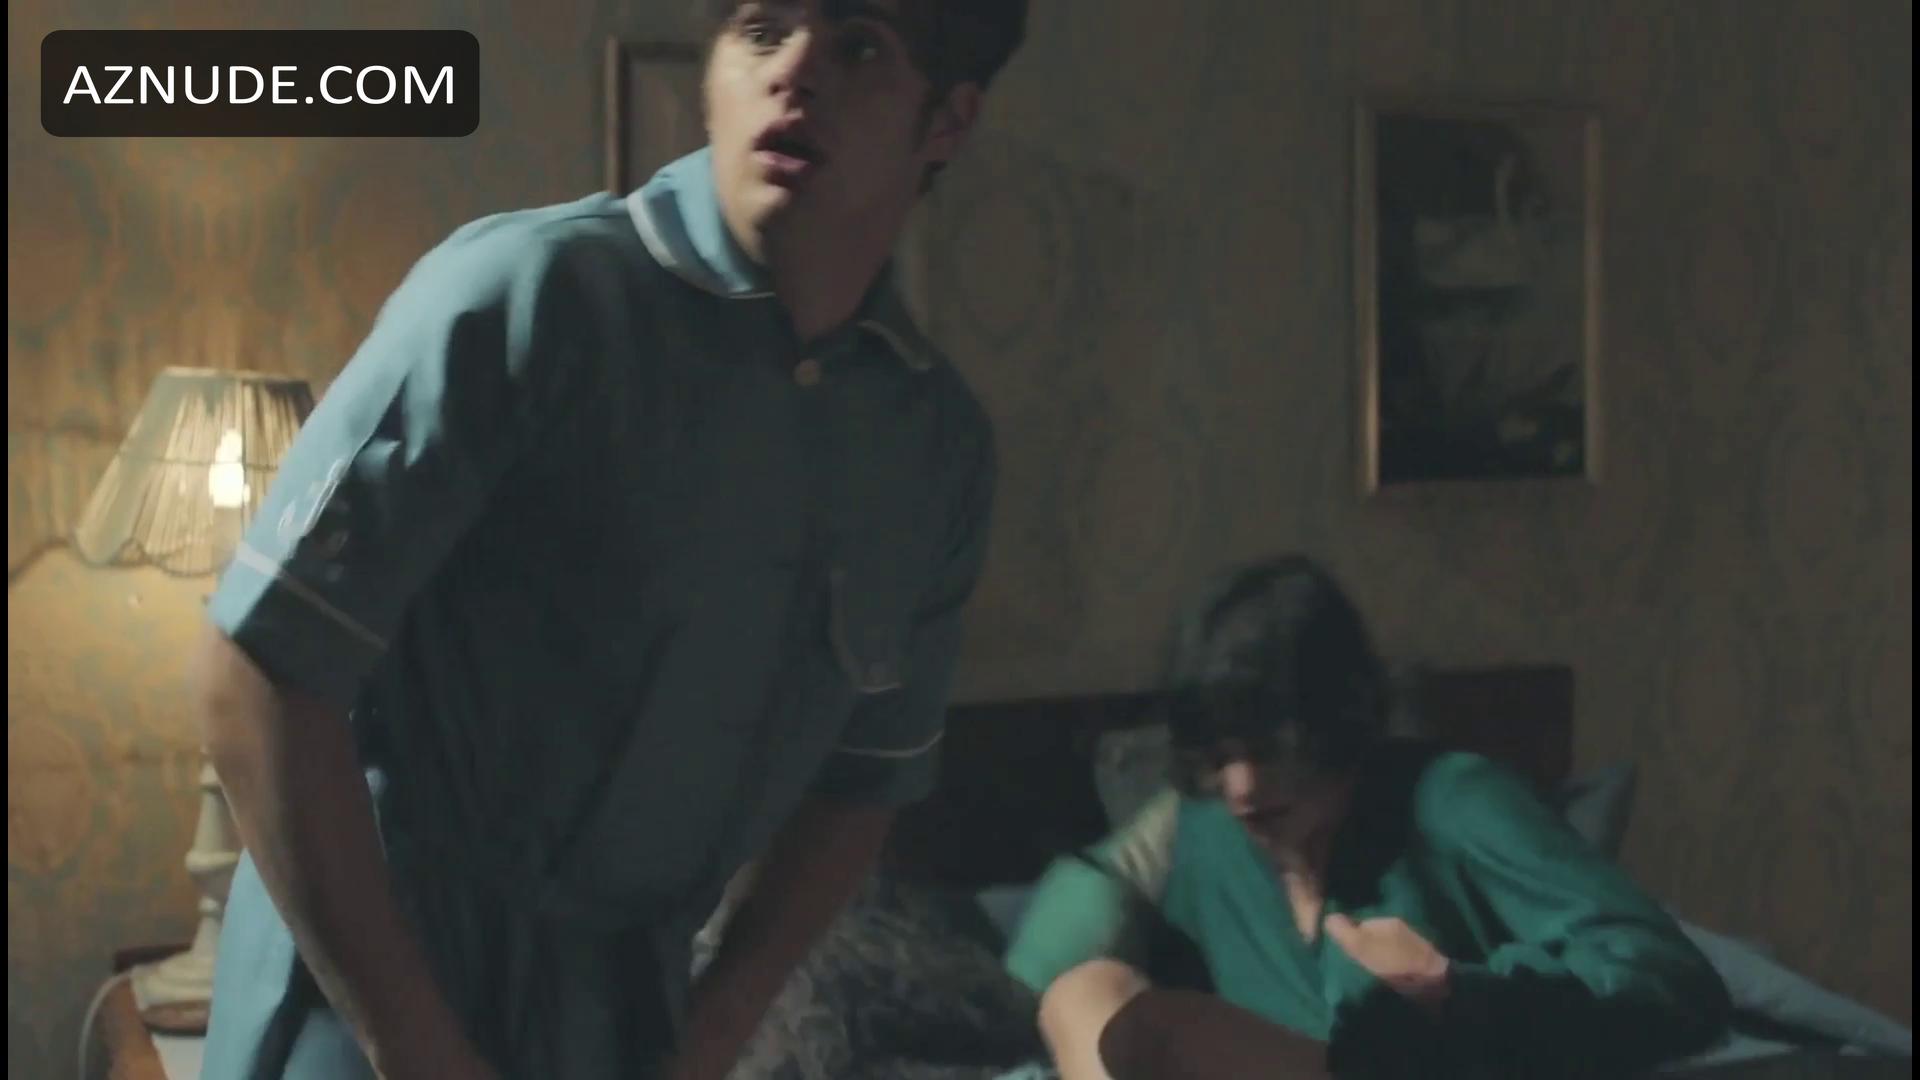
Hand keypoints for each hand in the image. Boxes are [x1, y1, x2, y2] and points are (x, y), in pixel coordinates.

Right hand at [1322, 913, 1450, 1009]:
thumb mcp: (1363, 947)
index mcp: (1387, 922)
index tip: (1342, 951)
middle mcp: (1401, 929)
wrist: (1434, 986)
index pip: (1360, 923)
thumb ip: (1344, 932)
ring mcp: (1413, 945)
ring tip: (1369, 973)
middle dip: (1364, 946)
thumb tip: (1328, 917)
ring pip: (1386, 948)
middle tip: (1354, 964)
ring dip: (1378, 958)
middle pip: (1373, 935)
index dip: (1349, 936)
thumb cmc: (1395, 965)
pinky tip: (1386, 977)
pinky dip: (1390, 966)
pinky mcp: (1420, 962)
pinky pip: (1397, 959)